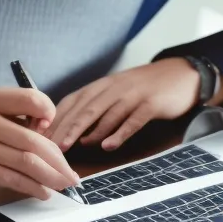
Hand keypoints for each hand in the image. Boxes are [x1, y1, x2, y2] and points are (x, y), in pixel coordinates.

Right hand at [0, 88, 79, 199]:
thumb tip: (52, 137)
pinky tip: (44, 191)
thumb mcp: (4, 108)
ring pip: (23, 163)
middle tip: (72, 175)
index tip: (51, 124)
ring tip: (63, 184)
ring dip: (49, 177)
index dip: (48, 111)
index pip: (30, 100)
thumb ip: (30, 114)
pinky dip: (32, 187)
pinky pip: (9, 178)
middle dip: (58, 161)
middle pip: (31, 141)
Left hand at [47, 58, 200, 151]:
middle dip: (64, 127)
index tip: (40, 135)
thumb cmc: (148, 88)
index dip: (55, 118)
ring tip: (70, 147)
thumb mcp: (120, 92)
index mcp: (104, 85)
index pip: (73, 101)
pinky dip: (119, 132)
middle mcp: (115, 88)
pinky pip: (133, 120)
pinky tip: (108, 145)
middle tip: (48, 146)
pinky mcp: (151, 104)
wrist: (182, 74)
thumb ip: (100, 110)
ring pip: (105, 113)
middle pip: (84, 108)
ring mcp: (133, 95)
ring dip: (85, 131)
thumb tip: (80, 135)